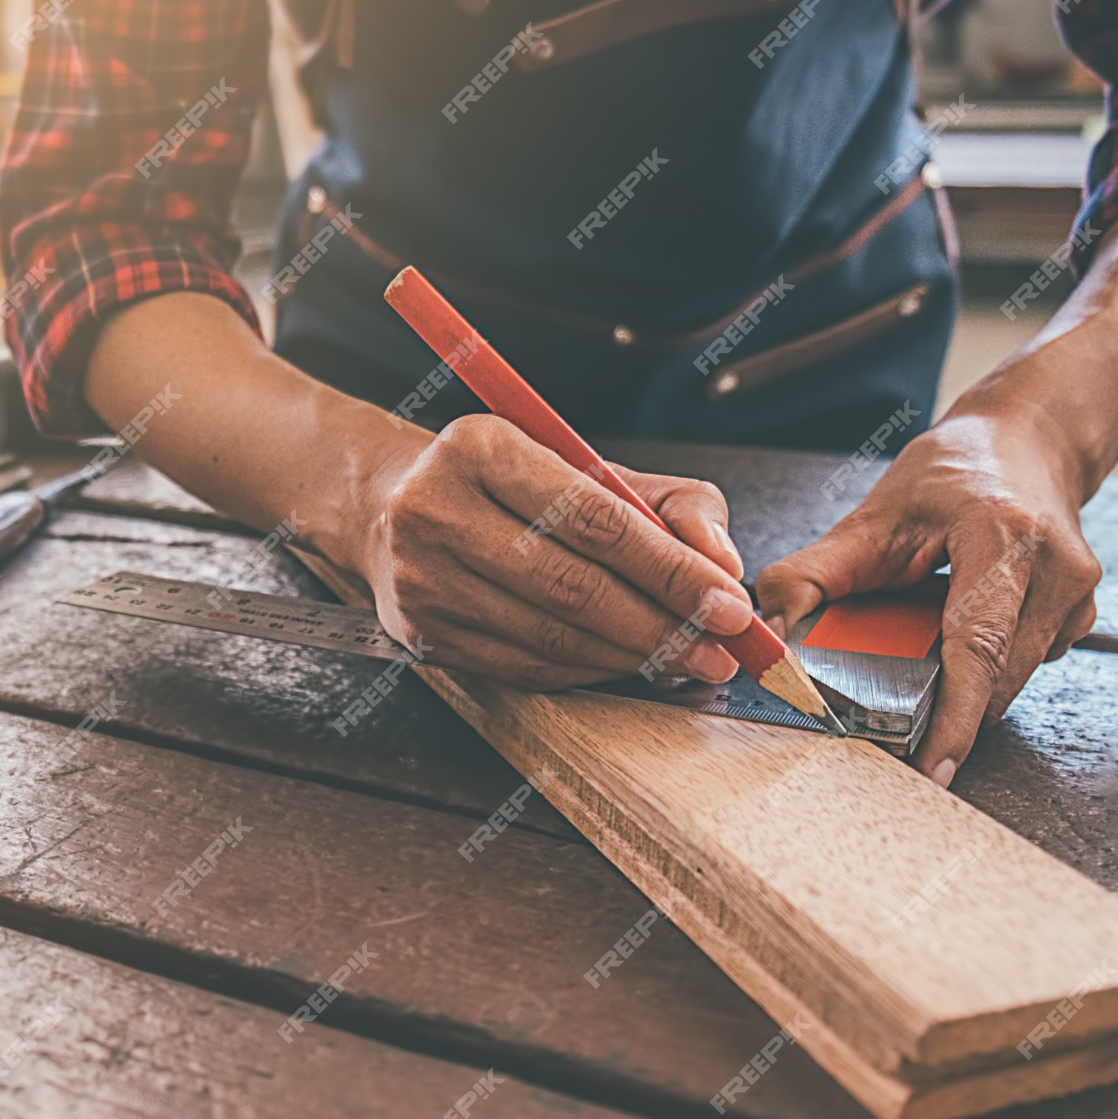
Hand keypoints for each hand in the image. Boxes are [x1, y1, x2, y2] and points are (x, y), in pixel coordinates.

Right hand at [350, 414, 756, 689]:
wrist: (389, 507)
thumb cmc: (503, 483)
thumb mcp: (585, 464)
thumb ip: (669, 501)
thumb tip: (721, 561)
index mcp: (480, 448)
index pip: (593, 519)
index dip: (670, 569)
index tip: (728, 603)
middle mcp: (436, 511)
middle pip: (572, 586)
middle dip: (662, 625)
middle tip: (721, 648)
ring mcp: (421, 578)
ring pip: (550, 635)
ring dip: (631, 655)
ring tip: (685, 659)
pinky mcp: (421, 633)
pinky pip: (524, 665)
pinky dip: (588, 670)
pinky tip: (624, 662)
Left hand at [756, 410, 1101, 786]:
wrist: (1028, 440)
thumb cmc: (954, 471)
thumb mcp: (871, 515)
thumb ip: (810, 577)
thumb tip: (767, 632)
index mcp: (1002, 538)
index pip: (977, 648)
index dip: (954, 718)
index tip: (932, 766)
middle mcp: (1055, 568)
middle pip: (994, 678)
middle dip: (943, 704)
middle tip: (891, 706)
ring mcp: (1078, 594)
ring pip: (1010, 680)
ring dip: (963, 680)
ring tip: (928, 636)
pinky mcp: (1082, 614)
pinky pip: (1024, 665)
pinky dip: (986, 663)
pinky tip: (963, 623)